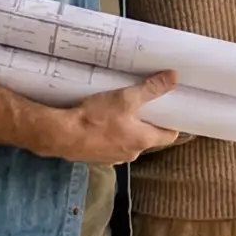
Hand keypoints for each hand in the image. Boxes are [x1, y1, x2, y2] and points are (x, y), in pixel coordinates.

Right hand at [55, 70, 182, 164]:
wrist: (61, 136)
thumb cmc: (96, 118)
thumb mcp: (126, 98)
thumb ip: (151, 89)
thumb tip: (174, 78)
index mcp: (143, 141)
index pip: (169, 136)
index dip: (171, 123)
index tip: (170, 110)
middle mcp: (132, 154)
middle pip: (148, 138)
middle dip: (147, 123)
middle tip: (145, 105)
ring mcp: (113, 158)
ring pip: (128, 142)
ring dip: (128, 129)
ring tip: (122, 111)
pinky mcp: (97, 157)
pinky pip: (111, 144)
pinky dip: (111, 135)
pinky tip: (102, 122)